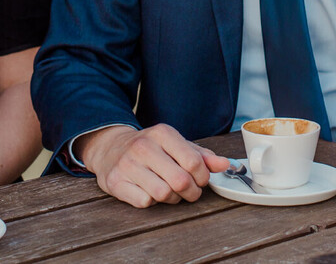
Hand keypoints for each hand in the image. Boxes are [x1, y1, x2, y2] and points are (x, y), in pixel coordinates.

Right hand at [76, 124, 230, 207]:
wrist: (110, 148)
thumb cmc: (150, 148)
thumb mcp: (175, 145)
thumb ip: (201, 155)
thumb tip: (225, 164)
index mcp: (162, 133)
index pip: (193, 161)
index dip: (202, 177)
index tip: (201, 180)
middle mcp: (144, 146)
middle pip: (180, 180)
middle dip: (191, 192)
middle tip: (190, 191)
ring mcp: (128, 164)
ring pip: (163, 194)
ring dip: (172, 199)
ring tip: (171, 192)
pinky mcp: (115, 182)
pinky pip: (144, 202)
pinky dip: (152, 202)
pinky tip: (149, 192)